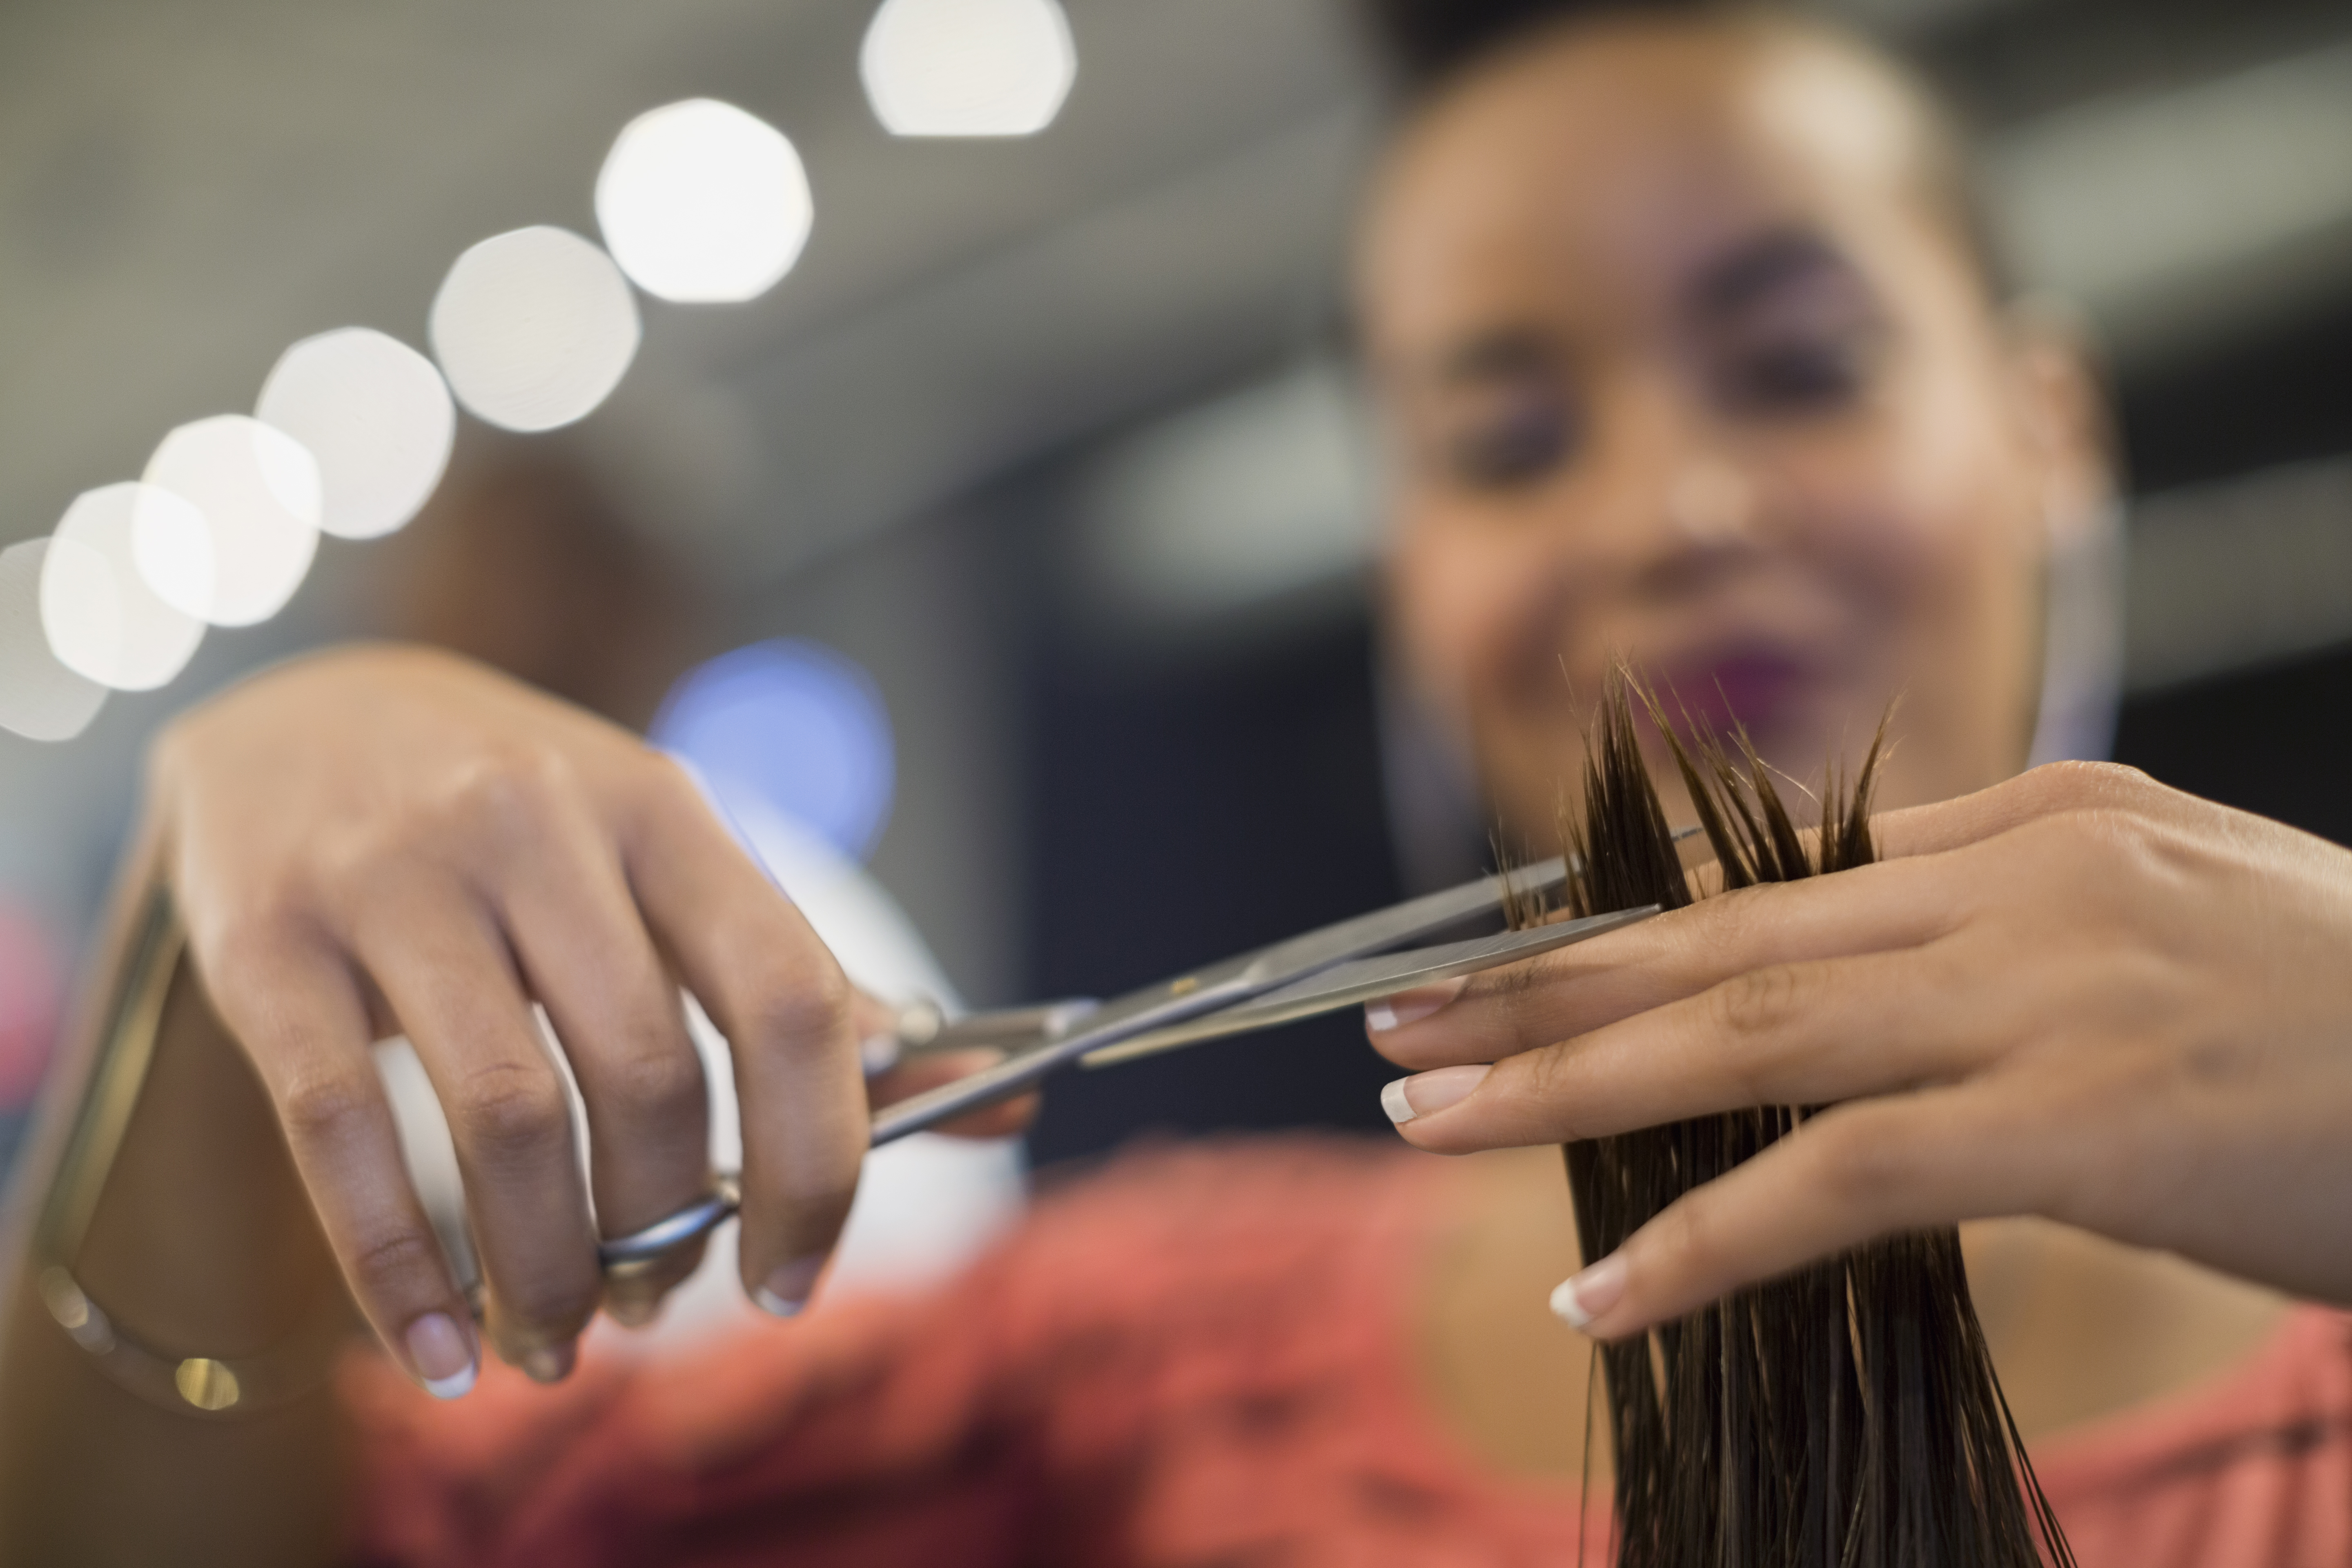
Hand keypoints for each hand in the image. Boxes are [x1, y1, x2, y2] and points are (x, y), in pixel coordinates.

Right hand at [148, 645, 995, 1392]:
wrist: (303, 707)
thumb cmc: (529, 821)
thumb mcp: (677, 866)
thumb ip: (816, 990)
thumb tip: (1004, 1099)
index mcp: (668, 813)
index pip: (791, 997)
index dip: (822, 1159)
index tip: (800, 1279)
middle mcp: (538, 827)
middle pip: (651, 1078)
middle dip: (669, 1233)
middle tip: (657, 1303)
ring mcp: (394, 877)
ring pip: (508, 1117)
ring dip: (550, 1270)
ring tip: (557, 1340)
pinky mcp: (267, 937)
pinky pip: (340, 1134)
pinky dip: (398, 1272)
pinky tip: (438, 1352)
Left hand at [1365, 762, 2351, 1337]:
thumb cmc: (2351, 1022)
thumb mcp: (2173, 918)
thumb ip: (2011, 917)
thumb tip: (1856, 942)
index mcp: (2038, 822)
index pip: (1773, 880)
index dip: (1619, 934)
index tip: (1500, 974)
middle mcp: (2017, 883)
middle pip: (1715, 936)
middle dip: (1537, 984)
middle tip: (1393, 1018)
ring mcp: (2041, 995)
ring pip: (1740, 1034)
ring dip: (1566, 1085)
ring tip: (1426, 1117)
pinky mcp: (2073, 1121)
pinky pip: (1837, 1181)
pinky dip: (1705, 1237)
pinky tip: (1601, 1296)